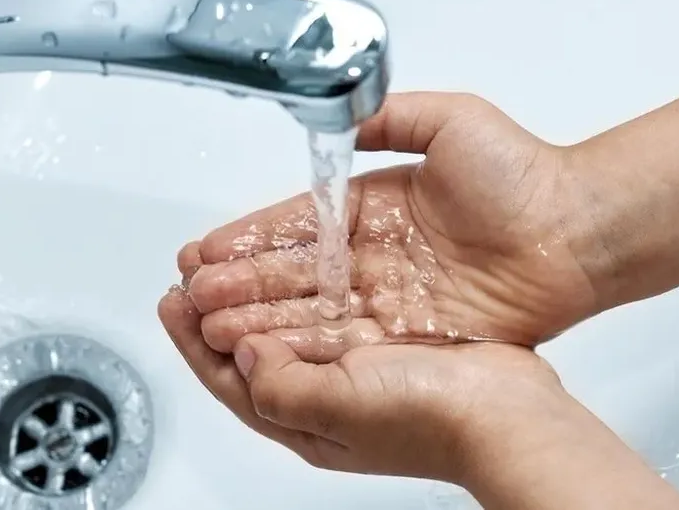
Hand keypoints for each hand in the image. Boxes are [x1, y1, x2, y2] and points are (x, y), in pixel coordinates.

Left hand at [157, 285, 566, 484]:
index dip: (192, 341)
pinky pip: (329, 309)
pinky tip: (299, 262)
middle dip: (219, 308)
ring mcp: (355, 368)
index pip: (228, 379)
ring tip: (232, 259)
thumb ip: (279, 385)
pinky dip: (306, 285)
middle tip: (193, 270)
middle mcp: (323, 396)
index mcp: (303, 419)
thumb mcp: (337, 408)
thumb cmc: (430, 419)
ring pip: (288, 323)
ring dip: (257, 291)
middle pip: (252, 347)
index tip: (171, 299)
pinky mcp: (385, 341)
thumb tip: (247, 353)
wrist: (507, 413)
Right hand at [186, 92, 598, 360]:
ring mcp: (390, 296)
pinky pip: (348, 341)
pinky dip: (303, 346)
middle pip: (294, 274)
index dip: (250, 238)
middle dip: (239, 284)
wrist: (575, 230)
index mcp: (374, 205)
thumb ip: (389, 120)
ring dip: (259, 319)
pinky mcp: (412, 332)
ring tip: (208, 326)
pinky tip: (263, 350)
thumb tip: (342, 122)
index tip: (207, 249)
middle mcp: (375, 255)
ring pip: (311, 311)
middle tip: (191, 293)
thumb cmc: (523, 173)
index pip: (297, 225)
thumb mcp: (450, 120)